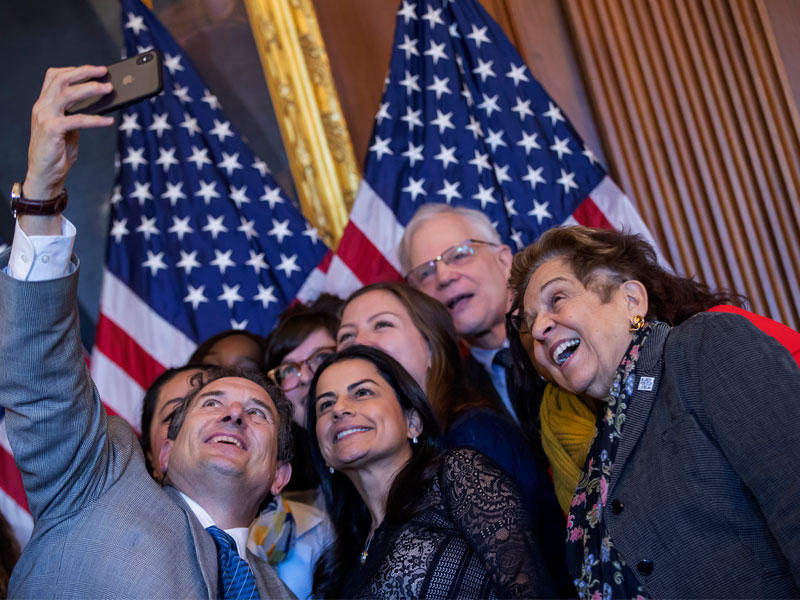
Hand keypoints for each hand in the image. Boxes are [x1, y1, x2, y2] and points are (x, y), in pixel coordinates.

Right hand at [24, 65, 114, 200]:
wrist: (44, 174)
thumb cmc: (58, 152)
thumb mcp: (69, 128)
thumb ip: (77, 114)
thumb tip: (99, 104)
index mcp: (44, 103)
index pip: (55, 77)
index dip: (75, 70)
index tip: (95, 70)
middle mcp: (42, 106)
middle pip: (61, 79)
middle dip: (84, 72)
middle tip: (104, 72)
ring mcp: (45, 117)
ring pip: (68, 94)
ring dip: (91, 89)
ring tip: (109, 89)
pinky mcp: (52, 130)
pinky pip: (78, 120)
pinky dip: (96, 119)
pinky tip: (109, 120)